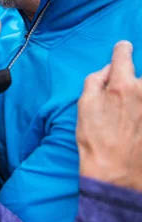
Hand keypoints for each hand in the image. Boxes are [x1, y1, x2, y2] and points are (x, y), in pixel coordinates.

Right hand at [77, 41, 141, 190]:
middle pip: (141, 77)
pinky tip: (134, 121)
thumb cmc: (97, 141)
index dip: (122, 50)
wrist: (117, 173)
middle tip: (123, 97)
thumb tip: (107, 69)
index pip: (123, 57)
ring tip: (128, 113)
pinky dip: (140, 110)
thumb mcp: (84, 106)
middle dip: (133, 82)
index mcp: (122, 86)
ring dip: (138, 95)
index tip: (124, 48)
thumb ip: (95, 81)